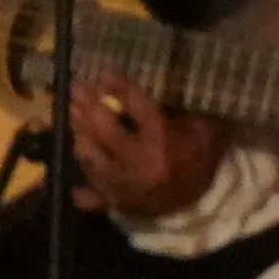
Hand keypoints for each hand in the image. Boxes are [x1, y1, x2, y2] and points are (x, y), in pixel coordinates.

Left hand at [65, 77, 225, 219]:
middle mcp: (141, 164)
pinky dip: (82, 176)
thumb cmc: (201, 161)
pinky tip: (75, 159)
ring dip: (80, 134)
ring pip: (92, 158)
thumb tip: (172, 86)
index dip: (121, 88)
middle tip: (77, 90)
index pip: (139, 108)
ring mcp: (124, 186)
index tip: (105, 73)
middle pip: (106, 131)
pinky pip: (91, 191)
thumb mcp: (206, 133)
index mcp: (165, 143)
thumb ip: (190, 112)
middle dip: (89, 107)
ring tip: (72, 115)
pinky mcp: (116, 202)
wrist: (201, 205)